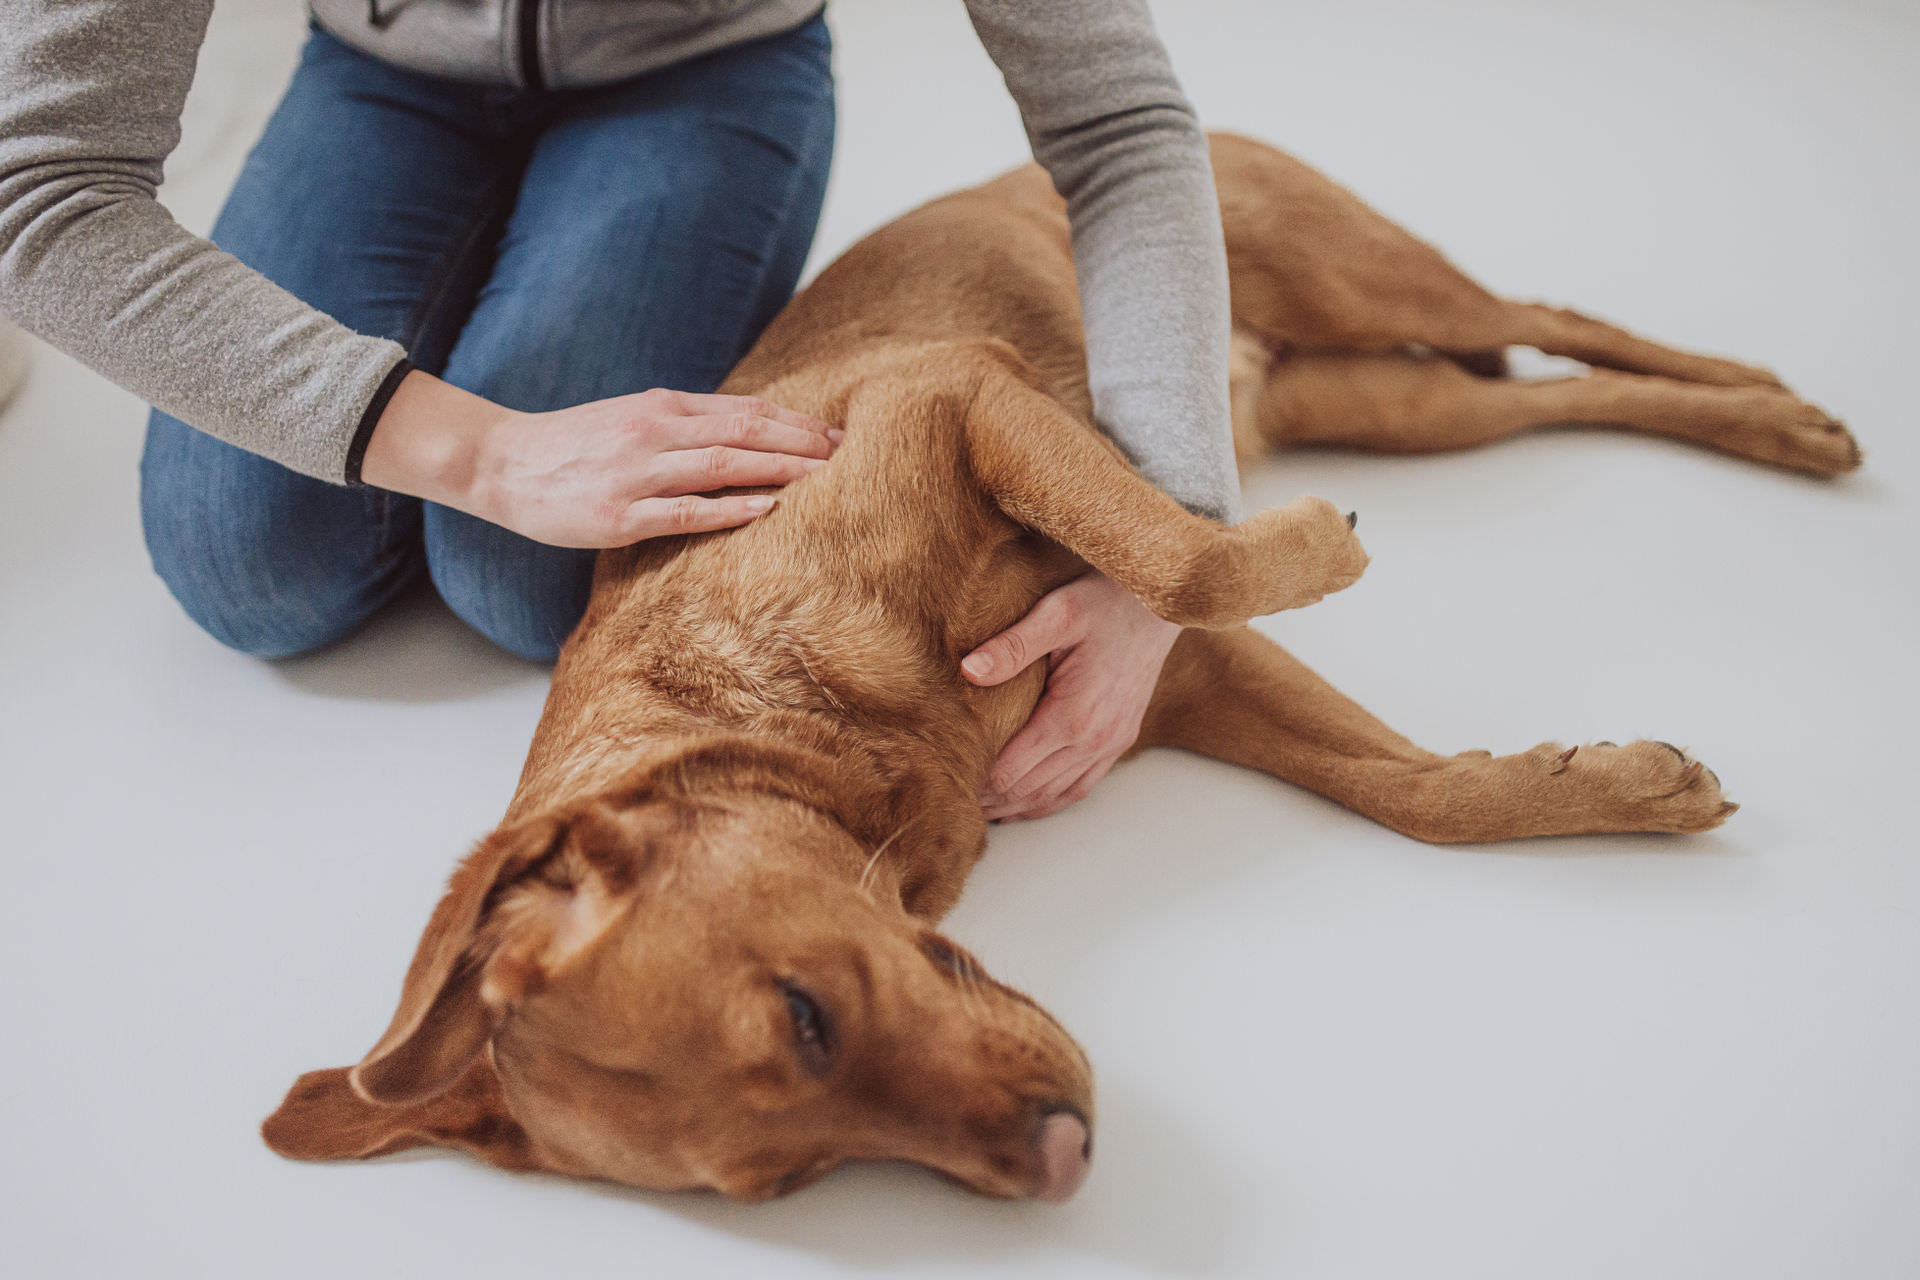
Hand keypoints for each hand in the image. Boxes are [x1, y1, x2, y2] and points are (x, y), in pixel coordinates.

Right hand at [361, 370, 840, 546]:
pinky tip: (768, 510)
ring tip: (826, 479)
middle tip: (851, 455)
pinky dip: (730, 508)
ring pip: (724, 465)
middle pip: (746, 431)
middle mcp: (656, 432)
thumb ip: (686, 424)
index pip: (746, 409)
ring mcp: (638, 474)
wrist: (501, 462)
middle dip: (803, 443)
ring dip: (780, 471)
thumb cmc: (574, 445)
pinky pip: (685, 511)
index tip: (838, 433)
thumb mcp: (633, 418)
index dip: (796, 420)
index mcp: (663, 406)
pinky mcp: (620, 515)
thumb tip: (746, 432)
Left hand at [964, 571, 1181, 821]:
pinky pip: (1082, 786)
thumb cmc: (1106, 601)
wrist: (1160, 603)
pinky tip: (1027, 802)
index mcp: (1073, 715)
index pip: (1011, 770)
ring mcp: (1111, 743)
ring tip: (982, 809)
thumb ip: (1012, 645)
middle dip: (990, 801)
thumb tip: (968, 670)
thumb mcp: (1057, 613)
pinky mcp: (1121, 739)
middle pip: (1030, 790)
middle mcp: (1095, 739)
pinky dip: (1050, 801)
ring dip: (1018, 807)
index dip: (976, 783)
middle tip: (953, 803)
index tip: (946, 782)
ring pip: (1055, 796)